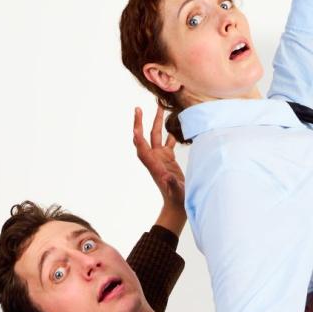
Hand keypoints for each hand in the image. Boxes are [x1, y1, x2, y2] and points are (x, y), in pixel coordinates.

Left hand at [133, 105, 185, 236]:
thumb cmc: (176, 199)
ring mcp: (161, 157)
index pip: (142, 148)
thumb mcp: (175, 191)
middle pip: (146, 137)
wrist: (177, 204)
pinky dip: (169, 131)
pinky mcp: (168, 159)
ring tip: (159, 107)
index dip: (138, 138)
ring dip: (157, 122)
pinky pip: (168, 141)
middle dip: (142, 122)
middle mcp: (154, 158)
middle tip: (138, 108)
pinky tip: (174, 121)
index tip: (135, 127)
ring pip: (157, 136)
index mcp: (153, 165)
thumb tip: (167, 176)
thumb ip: (170, 183)